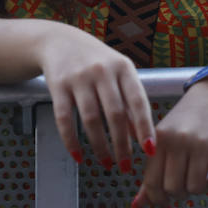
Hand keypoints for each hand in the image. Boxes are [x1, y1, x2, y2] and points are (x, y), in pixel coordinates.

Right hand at [35, 26, 154, 171]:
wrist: (59, 40)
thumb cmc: (96, 61)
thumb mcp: (118, 72)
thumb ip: (129, 100)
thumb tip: (140, 136)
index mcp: (123, 67)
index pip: (137, 101)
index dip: (144, 127)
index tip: (149, 150)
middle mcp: (102, 71)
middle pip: (115, 114)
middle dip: (122, 144)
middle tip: (126, 166)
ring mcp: (79, 77)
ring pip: (91, 119)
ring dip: (99, 146)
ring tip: (106, 163)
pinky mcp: (58, 85)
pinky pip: (65, 119)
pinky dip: (71, 141)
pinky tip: (78, 156)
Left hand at [132, 78, 207, 207]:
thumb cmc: (189, 117)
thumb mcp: (166, 137)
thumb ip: (152, 171)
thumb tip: (136, 206)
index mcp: (160, 139)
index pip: (152, 183)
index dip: (157, 199)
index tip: (165, 201)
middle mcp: (178, 141)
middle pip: (174, 189)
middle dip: (180, 193)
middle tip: (187, 182)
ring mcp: (201, 144)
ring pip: (196, 188)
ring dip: (200, 190)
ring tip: (203, 176)